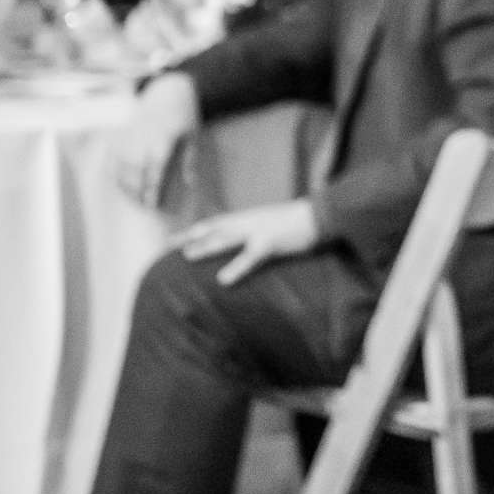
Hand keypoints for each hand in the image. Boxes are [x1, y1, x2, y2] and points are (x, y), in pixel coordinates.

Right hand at [114, 73, 200, 208]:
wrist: (168, 91)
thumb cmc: (183, 117)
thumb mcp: (192, 136)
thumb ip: (190, 160)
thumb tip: (189, 184)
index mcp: (164, 138)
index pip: (155, 170)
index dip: (153, 189)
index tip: (154, 204)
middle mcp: (144, 137)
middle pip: (135, 171)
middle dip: (137, 191)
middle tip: (144, 206)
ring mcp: (130, 134)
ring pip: (121, 166)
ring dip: (125, 185)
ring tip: (134, 198)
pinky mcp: (121, 132)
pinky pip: (113, 157)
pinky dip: (115, 172)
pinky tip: (122, 184)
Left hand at [176, 199, 320, 285]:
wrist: (324, 214)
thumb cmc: (301, 222)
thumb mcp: (274, 224)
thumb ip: (256, 232)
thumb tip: (243, 243)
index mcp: (250, 217)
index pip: (216, 223)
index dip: (194, 231)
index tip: (174, 239)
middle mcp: (250, 221)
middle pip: (214, 228)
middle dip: (191, 237)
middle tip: (168, 246)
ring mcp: (260, 230)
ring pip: (227, 238)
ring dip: (207, 246)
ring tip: (188, 256)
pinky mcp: (272, 242)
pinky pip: (250, 256)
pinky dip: (236, 267)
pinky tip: (224, 279)